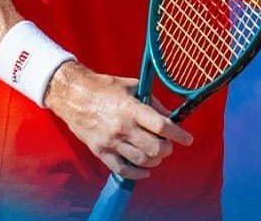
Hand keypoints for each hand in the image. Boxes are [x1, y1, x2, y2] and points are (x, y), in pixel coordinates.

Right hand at [44, 61, 193, 179]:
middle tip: (169, 145)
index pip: (161, 126)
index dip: (178, 134)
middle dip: (167, 149)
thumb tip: (170, 116)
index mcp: (131, 108)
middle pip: (154, 147)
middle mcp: (122, 126)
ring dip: (155, 160)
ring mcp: (110, 141)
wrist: (73, 96)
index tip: (187, 139)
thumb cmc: (105, 87)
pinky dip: (137, 173)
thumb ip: (153, 102)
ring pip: (141, 160)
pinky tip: (145, 170)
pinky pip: (122, 169)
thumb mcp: (132, 86)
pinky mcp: (100, 151)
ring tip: (158, 154)